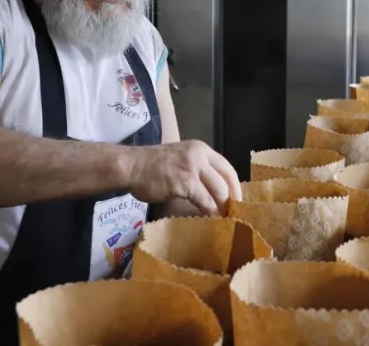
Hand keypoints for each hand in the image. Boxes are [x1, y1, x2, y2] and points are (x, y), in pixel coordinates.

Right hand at [125, 140, 241, 215]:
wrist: (131, 166)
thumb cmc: (152, 166)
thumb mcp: (181, 159)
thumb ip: (197, 170)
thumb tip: (212, 190)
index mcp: (201, 149)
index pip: (227, 168)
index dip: (235, 186)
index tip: (236, 201)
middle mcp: (200, 155)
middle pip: (227, 179)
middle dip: (232, 199)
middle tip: (233, 214)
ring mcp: (193, 167)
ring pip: (219, 190)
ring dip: (223, 207)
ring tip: (224, 219)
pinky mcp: (184, 182)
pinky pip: (204, 200)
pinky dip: (210, 211)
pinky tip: (210, 219)